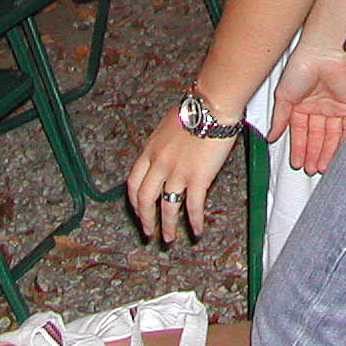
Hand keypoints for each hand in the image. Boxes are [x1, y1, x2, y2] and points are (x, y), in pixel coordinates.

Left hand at [126, 110, 237, 245]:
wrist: (212, 105)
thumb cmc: (194, 110)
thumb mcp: (166, 127)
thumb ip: (160, 146)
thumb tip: (161, 158)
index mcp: (149, 151)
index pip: (133, 182)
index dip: (134, 201)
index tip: (138, 211)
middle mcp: (159, 164)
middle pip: (145, 199)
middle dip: (145, 219)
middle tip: (149, 232)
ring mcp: (178, 173)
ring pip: (167, 207)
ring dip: (167, 226)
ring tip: (168, 239)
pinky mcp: (198, 178)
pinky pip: (193, 206)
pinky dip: (193, 222)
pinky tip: (196, 231)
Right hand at [268, 45, 345, 175]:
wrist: (322, 54)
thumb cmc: (300, 68)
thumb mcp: (283, 97)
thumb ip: (279, 119)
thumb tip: (270, 137)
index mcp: (301, 104)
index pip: (300, 131)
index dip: (299, 148)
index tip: (297, 163)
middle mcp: (318, 107)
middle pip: (316, 136)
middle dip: (313, 153)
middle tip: (310, 170)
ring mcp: (334, 107)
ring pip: (331, 135)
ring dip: (327, 152)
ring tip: (321, 168)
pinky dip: (343, 141)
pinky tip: (338, 155)